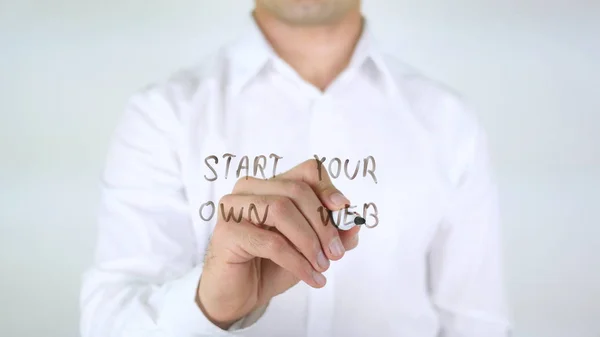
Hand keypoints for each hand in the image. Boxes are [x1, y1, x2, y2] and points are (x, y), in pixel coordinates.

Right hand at [196, 159, 360, 328]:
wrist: (239, 295)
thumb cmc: (272, 265)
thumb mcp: (311, 248)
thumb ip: (333, 234)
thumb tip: (355, 223)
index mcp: (271, 184)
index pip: (306, 171)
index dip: (328, 188)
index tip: (344, 211)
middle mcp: (250, 189)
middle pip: (296, 190)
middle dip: (323, 223)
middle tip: (336, 253)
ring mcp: (234, 207)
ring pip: (282, 209)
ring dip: (309, 241)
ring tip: (322, 266)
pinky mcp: (227, 232)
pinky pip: (271, 241)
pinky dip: (296, 261)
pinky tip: (310, 277)